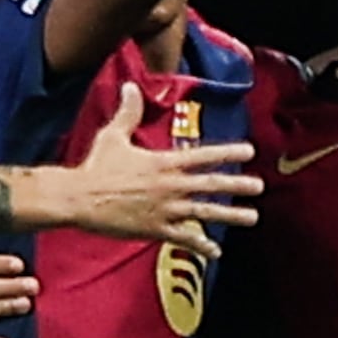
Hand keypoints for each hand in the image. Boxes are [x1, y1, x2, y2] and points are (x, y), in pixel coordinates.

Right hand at [40, 99, 259, 247]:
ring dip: (230, 215)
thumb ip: (128, 112)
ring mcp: (165, 209)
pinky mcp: (155, 230)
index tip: (249, 151)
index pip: (203, 155)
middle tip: (258, 186)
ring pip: (205, 213)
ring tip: (251, 217)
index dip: (228, 152)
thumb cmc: (96, 167)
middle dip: (238, 185)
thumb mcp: (113, 135)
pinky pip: (184, 239)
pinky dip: (201, 246)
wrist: (79, 198)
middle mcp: (170, 186)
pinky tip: (216, 252)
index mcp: (164, 162)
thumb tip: (130, 85)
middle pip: (211, 184)